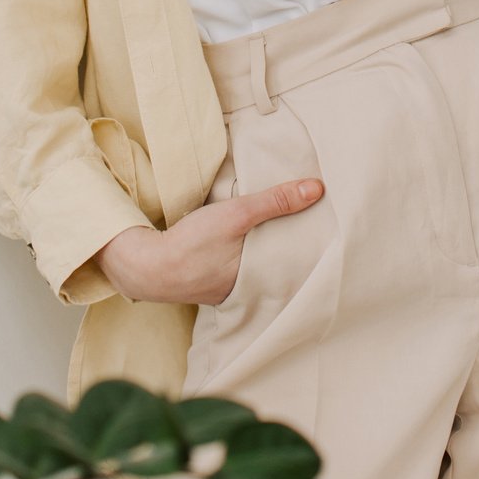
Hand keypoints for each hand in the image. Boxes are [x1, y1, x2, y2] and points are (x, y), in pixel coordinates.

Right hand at [92, 177, 324, 306]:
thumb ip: (274, 202)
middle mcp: (251, 290)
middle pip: (281, 265)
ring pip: (261, 266)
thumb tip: (317, 189)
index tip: (332, 230)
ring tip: (289, 228)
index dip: (314, 247)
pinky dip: (248, 254)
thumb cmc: (193, 244)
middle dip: (295, 248)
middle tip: (317, 225)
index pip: (299, 263)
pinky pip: (241, 268)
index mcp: (262, 279)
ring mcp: (231, 288)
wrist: (147, 268)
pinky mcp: (214, 282)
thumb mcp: (236, 215)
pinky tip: (250, 239)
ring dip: (270, 250)